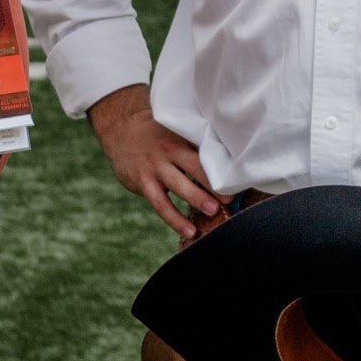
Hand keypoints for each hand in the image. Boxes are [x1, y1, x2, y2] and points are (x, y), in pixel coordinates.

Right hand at [89, 84, 222, 240]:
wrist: (122, 129)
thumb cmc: (158, 134)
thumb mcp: (175, 132)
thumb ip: (195, 146)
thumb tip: (227, 164)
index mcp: (181, 139)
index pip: (204, 153)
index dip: (221, 168)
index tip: (238, 181)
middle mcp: (169, 152)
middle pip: (194, 168)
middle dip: (212, 184)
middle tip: (229, 199)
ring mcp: (154, 168)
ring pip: (178, 187)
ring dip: (196, 200)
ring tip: (213, 213)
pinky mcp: (143, 183)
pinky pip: (161, 205)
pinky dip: (175, 220)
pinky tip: (189, 231)